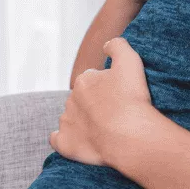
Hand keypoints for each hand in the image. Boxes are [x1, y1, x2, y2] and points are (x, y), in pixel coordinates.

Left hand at [51, 38, 161, 167]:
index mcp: (84, 80)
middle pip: (82, 98)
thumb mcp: (130, 60)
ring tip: (103, 130)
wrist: (129, 136)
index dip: (107, 86)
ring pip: (71, 117)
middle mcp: (71, 99)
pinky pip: (58, 139)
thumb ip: (118, 46)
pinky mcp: (66, 143)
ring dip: (82, 121)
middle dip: (94, 103)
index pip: (93, 79)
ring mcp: (67, 122)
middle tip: (114, 112)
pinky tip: (76, 140)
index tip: (120, 95)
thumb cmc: (131, 98)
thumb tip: (108, 45)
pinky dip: (64, 138)